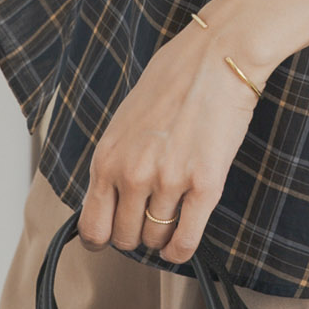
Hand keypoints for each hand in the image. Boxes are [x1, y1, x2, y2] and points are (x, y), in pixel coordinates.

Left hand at [77, 16, 267, 266]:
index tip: (111, 236)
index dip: (102, 238)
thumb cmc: (173, 80)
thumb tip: (111, 199)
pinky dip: (181, 251)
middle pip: (125, 239)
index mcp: (107, 157)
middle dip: (136, 236)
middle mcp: (132, 174)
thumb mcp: (125, 121)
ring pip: (156, 239)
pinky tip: (181, 244)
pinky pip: (185, 241)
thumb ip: (115, 160)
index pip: (92, 226)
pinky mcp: (204, 185)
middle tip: (148, 223)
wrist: (216, 58)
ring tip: (170, 220)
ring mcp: (168, 182)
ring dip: (162, 237)